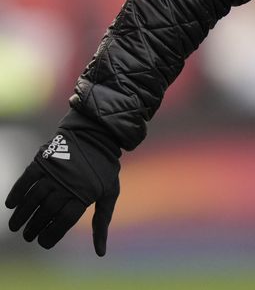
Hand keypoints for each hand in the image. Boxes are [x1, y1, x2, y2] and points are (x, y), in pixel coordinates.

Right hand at [6, 122, 120, 254]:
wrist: (97, 134)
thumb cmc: (104, 168)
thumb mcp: (109, 193)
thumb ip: (102, 221)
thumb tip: (100, 253)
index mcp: (85, 193)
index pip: (64, 221)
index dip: (51, 234)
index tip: (42, 243)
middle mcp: (68, 184)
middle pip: (46, 212)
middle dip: (35, 227)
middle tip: (28, 236)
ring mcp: (54, 172)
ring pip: (33, 199)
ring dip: (21, 215)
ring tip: (16, 226)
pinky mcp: (43, 161)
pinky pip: (25, 180)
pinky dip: (16, 193)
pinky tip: (10, 205)